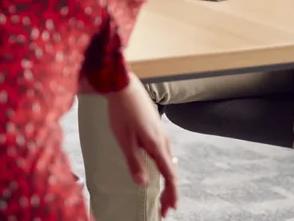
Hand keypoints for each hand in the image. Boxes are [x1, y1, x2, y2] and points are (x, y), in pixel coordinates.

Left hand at [106, 75, 178, 216]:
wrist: (123, 85)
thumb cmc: (122, 112)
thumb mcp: (124, 140)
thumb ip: (134, 162)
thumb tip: (142, 183)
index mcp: (157, 145)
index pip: (170, 176)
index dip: (171, 194)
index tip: (169, 209)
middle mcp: (163, 139)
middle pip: (171, 170)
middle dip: (169, 191)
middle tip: (164, 207)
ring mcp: (161, 132)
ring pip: (168, 161)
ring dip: (167, 179)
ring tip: (162, 192)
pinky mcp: (155, 126)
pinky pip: (164, 151)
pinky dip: (163, 166)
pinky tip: (156, 166)